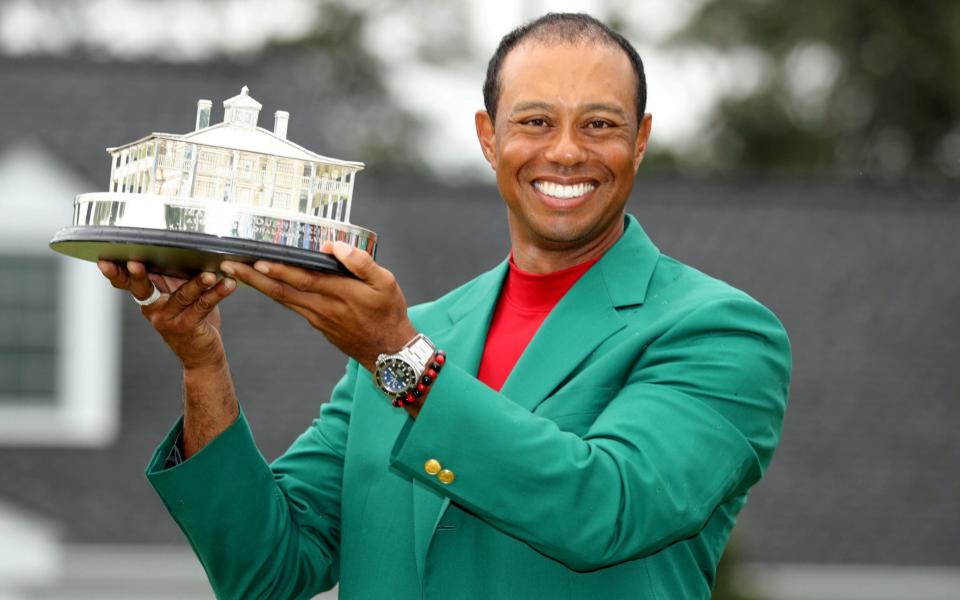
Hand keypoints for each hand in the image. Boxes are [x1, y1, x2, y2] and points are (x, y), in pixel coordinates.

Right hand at [97, 260, 236, 369]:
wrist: (202, 355)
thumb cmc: (192, 319)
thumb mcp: (179, 296)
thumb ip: (175, 279)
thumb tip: (180, 249)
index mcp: (149, 299)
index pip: (128, 283)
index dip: (116, 273)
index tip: (104, 261)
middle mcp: (153, 309)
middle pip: (143, 288)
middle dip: (138, 275)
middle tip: (136, 264)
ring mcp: (169, 320)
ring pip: (181, 295)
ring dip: (197, 283)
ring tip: (209, 273)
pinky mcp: (188, 327)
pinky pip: (203, 306)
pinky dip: (217, 293)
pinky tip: (228, 284)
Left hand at [221, 241, 416, 371]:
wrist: (389, 352)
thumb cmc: (388, 314)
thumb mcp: (386, 284)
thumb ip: (361, 263)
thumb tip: (334, 247)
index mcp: (340, 294)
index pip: (303, 280)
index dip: (278, 270)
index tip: (255, 260)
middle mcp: (323, 307)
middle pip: (282, 291)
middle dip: (252, 277)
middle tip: (227, 265)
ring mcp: (317, 318)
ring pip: (282, 299)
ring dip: (258, 285)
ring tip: (236, 271)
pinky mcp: (317, 323)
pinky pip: (291, 305)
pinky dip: (273, 294)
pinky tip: (263, 284)